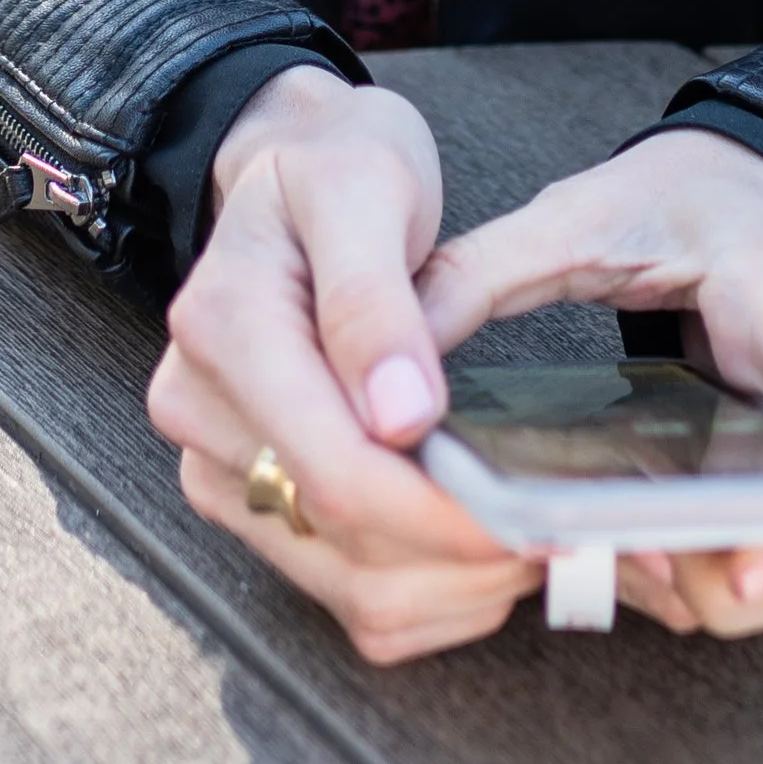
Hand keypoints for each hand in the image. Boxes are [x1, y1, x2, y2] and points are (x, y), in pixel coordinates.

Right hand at [147, 67, 543, 665]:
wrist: (294, 171)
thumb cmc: (334, 167)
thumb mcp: (364, 187)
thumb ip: (375, 301)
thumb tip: (399, 416)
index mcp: (224, 330)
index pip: (332, 469)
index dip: (438, 512)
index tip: (532, 521)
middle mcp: (201, 412)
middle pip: (342, 540)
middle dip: (461, 552)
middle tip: (561, 529)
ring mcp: (219, 466)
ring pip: (350, 589)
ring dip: (455, 585)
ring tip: (532, 535)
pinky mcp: (250, 502)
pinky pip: (346, 596)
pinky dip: (431, 594)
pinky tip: (481, 548)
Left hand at [418, 129, 762, 638]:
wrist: (752, 179)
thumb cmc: (678, 197)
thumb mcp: (577, 215)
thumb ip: (482, 274)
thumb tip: (388, 359)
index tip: (739, 567)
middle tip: (653, 566)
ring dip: (744, 584)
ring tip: (640, 559)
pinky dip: (740, 566)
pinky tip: (661, 544)